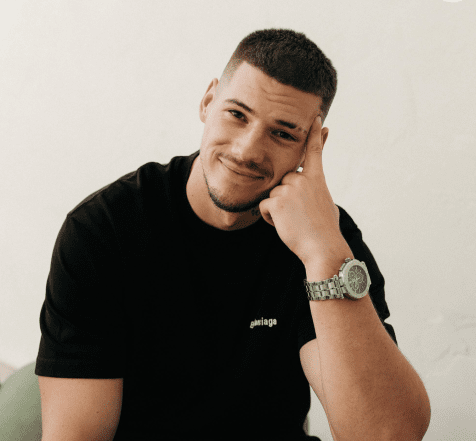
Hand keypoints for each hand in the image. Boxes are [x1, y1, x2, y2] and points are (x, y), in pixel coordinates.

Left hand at [259, 116, 349, 268]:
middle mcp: (302, 179)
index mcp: (317, 179)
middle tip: (299, 215)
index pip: (314, 151)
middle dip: (284, 197)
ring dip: (277, 209)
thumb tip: (309, 190)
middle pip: (283, 181)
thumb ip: (314, 190)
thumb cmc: (325, 229)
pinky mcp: (276, 201)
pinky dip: (269, 218)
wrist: (323, 247)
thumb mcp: (325, 203)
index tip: (315, 118)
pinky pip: (264, 206)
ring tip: (293, 221)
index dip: (314, 134)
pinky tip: (284, 225)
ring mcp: (288, 189)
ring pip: (272, 194)